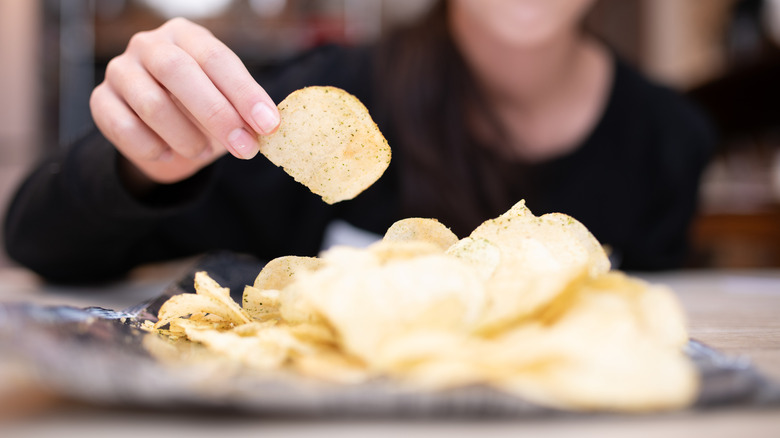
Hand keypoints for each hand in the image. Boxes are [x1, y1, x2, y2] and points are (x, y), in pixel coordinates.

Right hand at [90, 18, 279, 184]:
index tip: (269, 125)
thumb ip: (245, 111)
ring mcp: (120, 70)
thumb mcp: (228, 105)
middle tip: (244, 148)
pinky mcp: (101, 101)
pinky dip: (153, 148)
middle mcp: (149, 45)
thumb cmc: (202, 111)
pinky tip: (168, 154)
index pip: (217, 58)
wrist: (160, 133)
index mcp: (187, 36)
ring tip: (202, 151)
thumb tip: (268, 126)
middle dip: (217, 114)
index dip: (245, 93)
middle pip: (179, 72)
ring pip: (152, 104)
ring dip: (186, 137)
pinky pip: (125, 128)